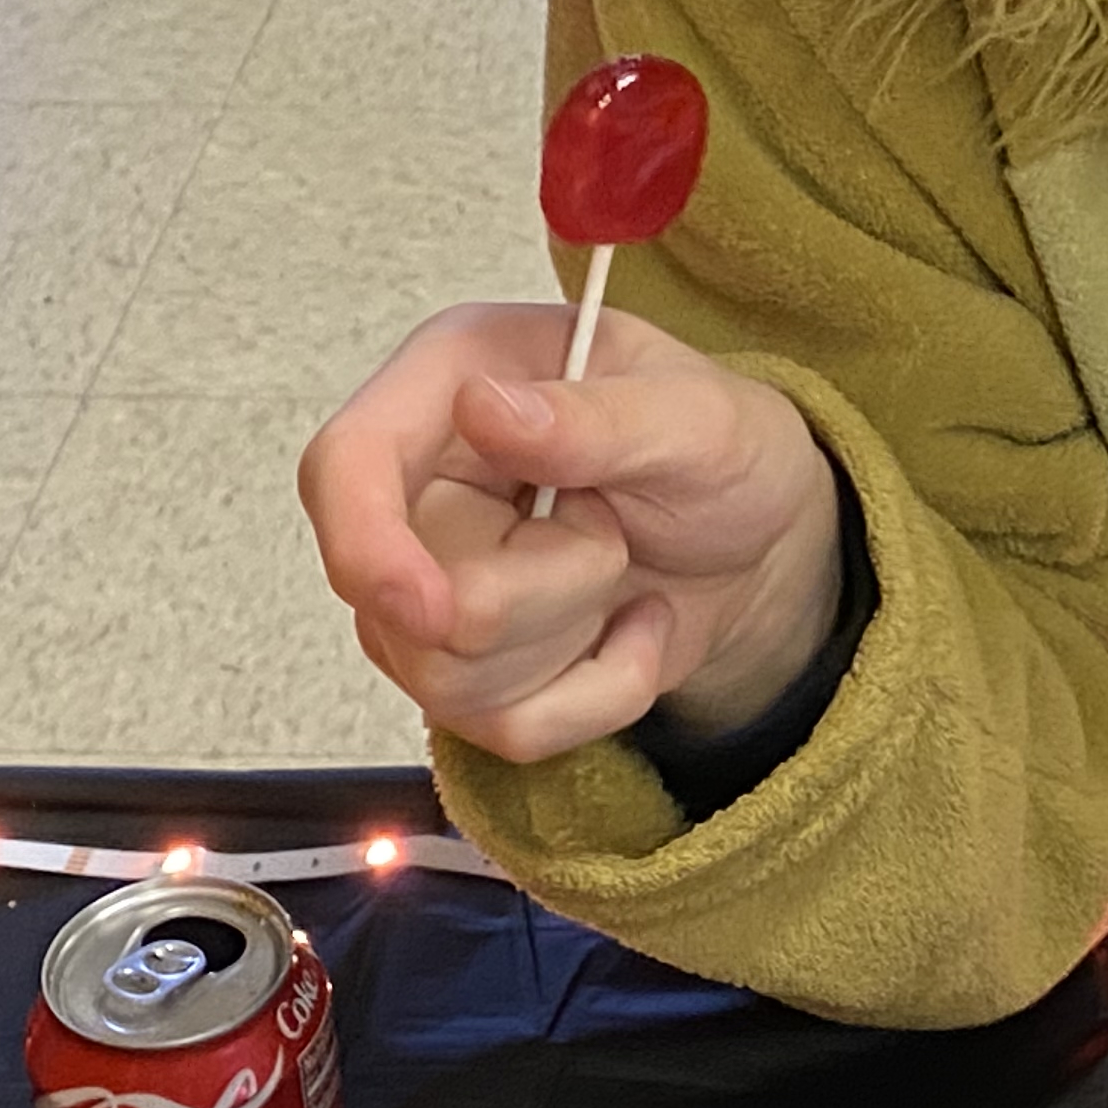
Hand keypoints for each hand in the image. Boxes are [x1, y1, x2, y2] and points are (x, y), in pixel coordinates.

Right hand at [298, 303, 844, 763]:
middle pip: (415, 605)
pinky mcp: (463, 665)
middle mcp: (419, 482)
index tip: (434, 608)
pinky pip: (503, 729)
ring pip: (451, 678)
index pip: (344, 465)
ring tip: (619, 567)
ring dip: (574, 638)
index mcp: (454, 378)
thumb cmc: (725, 450)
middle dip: (553, 586)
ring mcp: (428, 581)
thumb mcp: (700, 418)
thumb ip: (597, 417)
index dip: (364, 543)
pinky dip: (599, 694)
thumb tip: (482, 410)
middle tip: (616, 527)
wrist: (763, 538)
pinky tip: (633, 629)